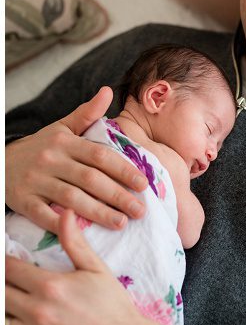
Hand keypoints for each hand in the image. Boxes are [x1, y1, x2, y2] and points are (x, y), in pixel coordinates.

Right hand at [6, 87, 147, 232]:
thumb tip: (108, 91)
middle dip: (118, 195)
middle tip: (141, 210)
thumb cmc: (40, 147)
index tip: (144, 184)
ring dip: (98, 212)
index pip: (100, 155)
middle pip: (90, 179)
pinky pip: (44, 214)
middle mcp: (50, 160)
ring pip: (71, 198)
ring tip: (122, 223)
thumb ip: (86, 114)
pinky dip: (63, 223)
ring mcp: (35, 181)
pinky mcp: (22, 201)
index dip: (123, 170)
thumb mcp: (60, 128)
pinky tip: (83, 232)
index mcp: (65, 142)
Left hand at [6, 210, 188, 324]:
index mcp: (51, 286)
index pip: (7, 269)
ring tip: (10, 308)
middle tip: (11, 286)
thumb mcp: (97, 270)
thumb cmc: (114, 306)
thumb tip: (64, 212)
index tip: (6, 264)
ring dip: (2, 313)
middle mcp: (39, 311)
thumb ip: (74, 242)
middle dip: (3, 287)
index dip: (2, 264)